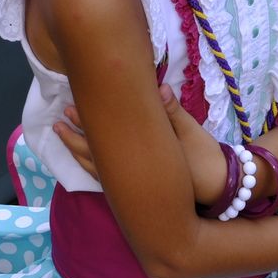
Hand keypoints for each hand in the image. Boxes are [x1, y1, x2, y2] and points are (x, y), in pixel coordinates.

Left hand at [53, 85, 228, 205]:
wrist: (218, 189)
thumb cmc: (204, 158)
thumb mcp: (191, 132)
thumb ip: (173, 111)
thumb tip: (160, 88)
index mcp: (141, 159)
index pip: (105, 142)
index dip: (86, 125)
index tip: (70, 110)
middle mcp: (131, 175)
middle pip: (94, 155)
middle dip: (76, 137)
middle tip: (60, 120)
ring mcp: (132, 185)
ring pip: (97, 168)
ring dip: (78, 150)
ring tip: (63, 135)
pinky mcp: (136, 189)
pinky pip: (106, 178)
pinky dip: (91, 165)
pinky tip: (84, 157)